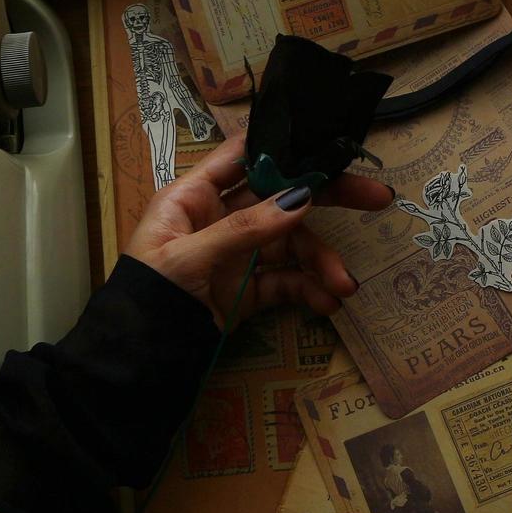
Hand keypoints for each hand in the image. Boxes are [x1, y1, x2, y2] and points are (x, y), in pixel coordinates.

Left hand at [125, 134, 394, 327]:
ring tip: (344, 286)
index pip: (245, 156)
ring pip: (292, 244)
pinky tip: (328, 303)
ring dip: (321, 262)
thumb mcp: (188, 258)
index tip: (331, 148)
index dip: (287, 147)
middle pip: (281, 196)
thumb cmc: (147, 298)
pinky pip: (287, 282)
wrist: (135, 364)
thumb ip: (245, 228)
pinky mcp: (248, 290)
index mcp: (194, 195)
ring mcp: (237, 254)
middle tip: (377, 199)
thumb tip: (301, 197)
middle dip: (327, 198)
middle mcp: (219, 217)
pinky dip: (310, 290)